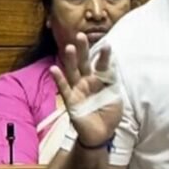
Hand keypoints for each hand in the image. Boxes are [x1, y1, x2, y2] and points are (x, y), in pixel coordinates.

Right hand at [50, 33, 122, 148]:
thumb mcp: (115, 95)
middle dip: (82, 50)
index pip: (101, 64)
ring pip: (72, 72)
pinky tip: (53, 68)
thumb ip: (112, 80)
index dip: (103, 56)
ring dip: (70, 60)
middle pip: (83, 63)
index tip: (106, 44)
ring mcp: (78, 90)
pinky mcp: (71, 101)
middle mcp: (87, 82)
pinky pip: (64, 88)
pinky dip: (58, 79)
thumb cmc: (109, 113)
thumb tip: (112, 63)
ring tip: (69, 48)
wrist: (103, 134)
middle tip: (81, 35)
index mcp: (100, 80)